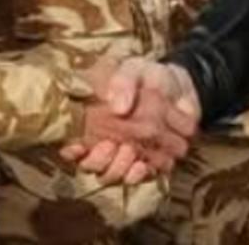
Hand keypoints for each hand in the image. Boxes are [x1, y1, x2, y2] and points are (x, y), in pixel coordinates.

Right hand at [61, 57, 200, 184]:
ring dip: (116, 168)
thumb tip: (118, 109)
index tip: (78, 145)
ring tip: (128, 151)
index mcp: (91, 119)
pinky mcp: (145, 164)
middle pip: (90, 165)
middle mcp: (102, 142)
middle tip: (109, 145)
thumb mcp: (135, 70)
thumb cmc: (149, 77)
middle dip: (98, 161)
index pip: (70, 144)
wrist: (178, 87)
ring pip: (110, 176)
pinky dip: (136, 175)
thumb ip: (125, 83)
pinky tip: (142, 165)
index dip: (70, 150)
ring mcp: (123, 155)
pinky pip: (136, 179)